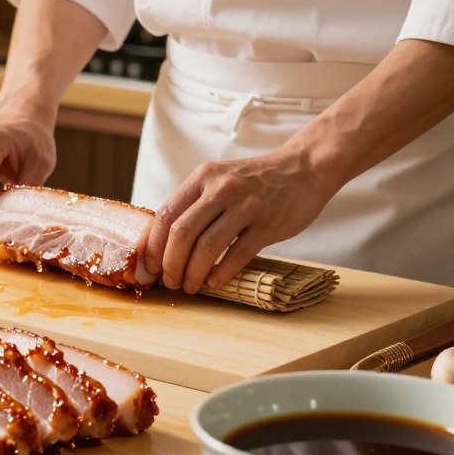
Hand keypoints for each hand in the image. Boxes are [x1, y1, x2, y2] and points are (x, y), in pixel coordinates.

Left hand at [141, 152, 336, 292]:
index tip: (150, 266)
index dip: (153, 245)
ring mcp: (245, 205)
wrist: (303, 168)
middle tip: (170, 281)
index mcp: (202, 178)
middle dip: (171, 264)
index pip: (166, 214)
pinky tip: (215, 282)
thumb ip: (195, 204)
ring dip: (193, 272)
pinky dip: (222, 272)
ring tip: (190, 286)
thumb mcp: (219, 180)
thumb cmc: (255, 181)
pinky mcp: (268, 223)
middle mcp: (221, 188)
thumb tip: (164, 242)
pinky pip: (238, 254)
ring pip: (207, 246)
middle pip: (182, 233)